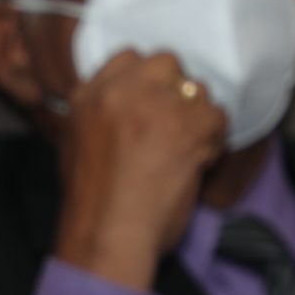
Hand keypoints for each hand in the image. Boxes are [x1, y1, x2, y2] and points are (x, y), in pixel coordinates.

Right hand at [49, 50, 230, 293]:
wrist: (107, 235)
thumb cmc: (92, 205)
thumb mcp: (75, 147)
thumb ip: (99, 115)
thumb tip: (125, 110)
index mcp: (88, 95)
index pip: (129, 58)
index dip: (147, 81)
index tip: (151, 105)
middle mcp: (121, 91)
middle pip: (166, 63)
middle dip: (175, 91)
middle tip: (172, 124)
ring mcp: (157, 104)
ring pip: (197, 89)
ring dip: (197, 117)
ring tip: (185, 149)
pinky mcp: (189, 123)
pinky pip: (218, 117)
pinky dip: (213, 141)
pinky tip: (196, 163)